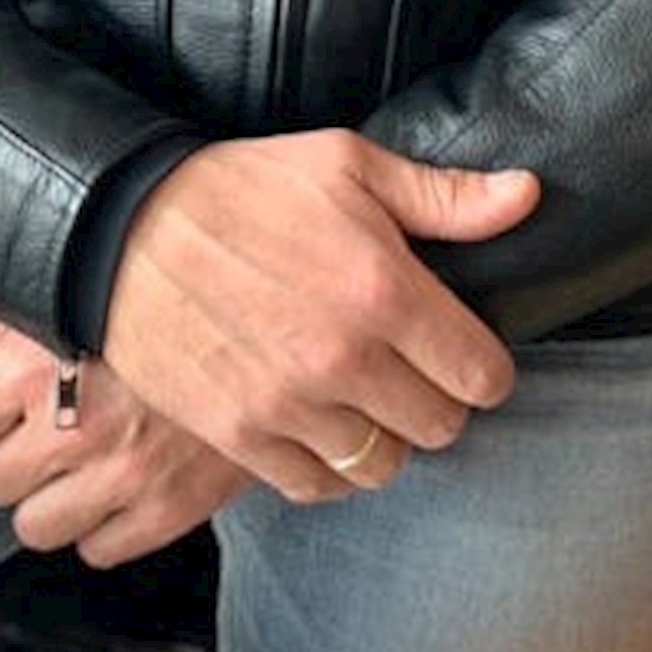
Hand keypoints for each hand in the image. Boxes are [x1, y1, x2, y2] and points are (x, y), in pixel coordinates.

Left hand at [0, 301, 250, 566]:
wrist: (269, 311)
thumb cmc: (165, 287)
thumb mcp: (70, 284)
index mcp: (38, 361)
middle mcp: (73, 424)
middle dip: (7, 454)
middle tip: (41, 420)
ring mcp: (121, 474)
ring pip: (34, 528)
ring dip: (50, 494)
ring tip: (79, 450)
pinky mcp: (167, 508)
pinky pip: (98, 549)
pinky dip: (104, 520)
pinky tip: (120, 473)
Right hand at [100, 130, 539, 503]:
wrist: (125, 228)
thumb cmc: (242, 186)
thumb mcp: (347, 164)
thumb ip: (443, 195)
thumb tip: (526, 196)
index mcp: (383, 288)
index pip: (483, 375)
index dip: (482, 364)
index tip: (460, 347)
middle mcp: (344, 358)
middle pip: (442, 428)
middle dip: (436, 398)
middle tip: (407, 364)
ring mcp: (290, 405)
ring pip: (382, 465)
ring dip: (382, 435)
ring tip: (362, 394)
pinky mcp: (241, 435)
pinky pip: (316, 487)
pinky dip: (327, 465)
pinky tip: (318, 421)